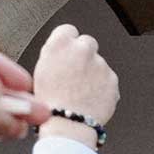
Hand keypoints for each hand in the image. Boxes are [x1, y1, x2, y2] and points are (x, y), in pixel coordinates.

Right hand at [31, 24, 119, 145]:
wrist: (69, 123)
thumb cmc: (49, 102)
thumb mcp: (40, 71)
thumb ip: (54, 55)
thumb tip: (60, 53)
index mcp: (60, 44)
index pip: (68, 30)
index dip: (67, 42)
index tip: (65, 52)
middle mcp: (83, 49)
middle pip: (87, 43)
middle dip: (83, 54)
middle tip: (74, 73)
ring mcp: (101, 63)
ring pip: (98, 63)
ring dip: (92, 72)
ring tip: (79, 91)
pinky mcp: (113, 78)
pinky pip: (107, 78)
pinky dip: (102, 86)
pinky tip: (89, 98)